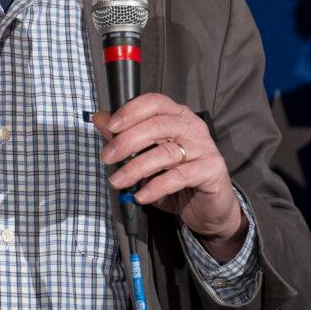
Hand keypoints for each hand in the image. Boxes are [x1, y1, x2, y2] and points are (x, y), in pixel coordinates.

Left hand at [93, 93, 246, 259]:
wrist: (208, 207)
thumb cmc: (175, 177)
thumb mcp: (145, 157)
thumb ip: (124, 137)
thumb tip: (99, 118)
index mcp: (177, 115)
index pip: (154, 102)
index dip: (131, 111)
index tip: (110, 126)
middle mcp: (192, 126)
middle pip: (157, 126)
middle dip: (127, 142)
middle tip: (106, 158)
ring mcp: (204, 147)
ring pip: (166, 153)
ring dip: (136, 168)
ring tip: (117, 182)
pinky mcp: (212, 170)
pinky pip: (179, 176)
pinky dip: (156, 186)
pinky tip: (141, 196)